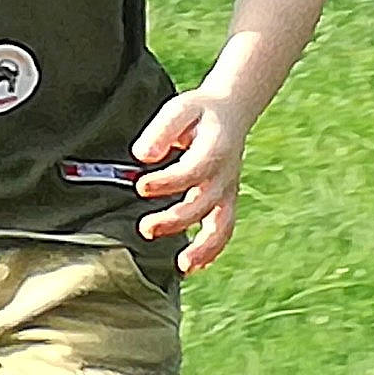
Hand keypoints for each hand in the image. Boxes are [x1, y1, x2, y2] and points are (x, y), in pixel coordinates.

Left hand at [130, 90, 246, 275]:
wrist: (232, 112)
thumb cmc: (199, 112)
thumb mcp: (180, 108)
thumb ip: (161, 131)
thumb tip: (142, 156)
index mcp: (216, 148)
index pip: (193, 171)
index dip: (168, 182)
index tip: (141, 186)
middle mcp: (225, 175)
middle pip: (204, 204)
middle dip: (175, 220)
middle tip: (145, 229)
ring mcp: (228, 191)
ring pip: (222, 226)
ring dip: (204, 248)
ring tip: (182, 266)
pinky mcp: (226, 202)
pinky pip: (224, 231)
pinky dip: (212, 251)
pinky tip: (192, 266)